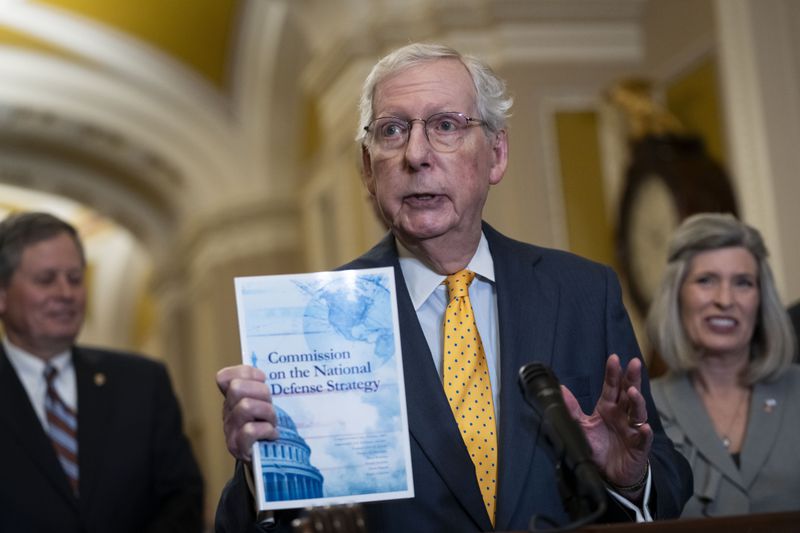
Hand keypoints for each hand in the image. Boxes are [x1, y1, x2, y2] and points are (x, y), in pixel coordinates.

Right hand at [216, 365, 278, 462]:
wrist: (264, 460)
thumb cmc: (266, 427)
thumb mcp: (263, 403)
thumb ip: (261, 389)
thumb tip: (268, 374)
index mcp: (231, 398)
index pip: (225, 377)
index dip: (246, 374)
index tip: (262, 380)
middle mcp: (227, 412)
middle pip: (237, 388)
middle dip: (261, 392)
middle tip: (271, 405)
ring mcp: (230, 430)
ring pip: (245, 406)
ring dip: (267, 412)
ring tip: (272, 422)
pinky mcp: (238, 447)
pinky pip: (250, 430)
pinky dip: (267, 430)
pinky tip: (273, 435)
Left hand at [561, 354, 652, 495]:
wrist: (609, 474)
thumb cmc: (599, 447)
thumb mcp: (582, 427)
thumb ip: (572, 410)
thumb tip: (560, 390)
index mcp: (608, 408)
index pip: (612, 387)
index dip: (613, 373)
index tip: (614, 358)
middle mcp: (622, 415)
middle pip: (629, 393)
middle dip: (632, 378)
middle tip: (634, 363)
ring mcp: (632, 429)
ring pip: (638, 412)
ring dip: (637, 401)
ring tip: (633, 392)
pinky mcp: (638, 446)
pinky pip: (643, 438)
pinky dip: (644, 433)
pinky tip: (644, 427)